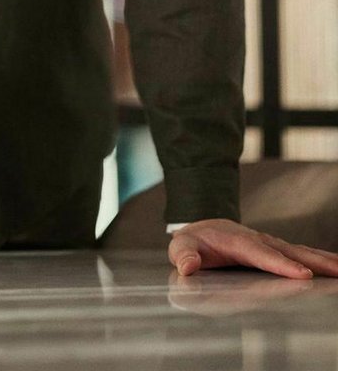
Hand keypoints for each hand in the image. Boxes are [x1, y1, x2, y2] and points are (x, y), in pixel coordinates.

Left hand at [168, 218, 337, 279]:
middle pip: (287, 251)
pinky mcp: (274, 249)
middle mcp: (257, 239)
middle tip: (337, 270)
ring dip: (321, 259)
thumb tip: (187, 266)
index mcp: (236, 241)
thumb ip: (183, 255)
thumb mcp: (181, 246)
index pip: (260, 254)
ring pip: (297, 251)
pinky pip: (298, 254)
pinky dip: (317, 259)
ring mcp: (268, 243)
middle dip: (312, 261)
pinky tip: (334, 266)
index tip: (302, 275)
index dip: (281, 265)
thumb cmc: (192, 241)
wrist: (201, 227)